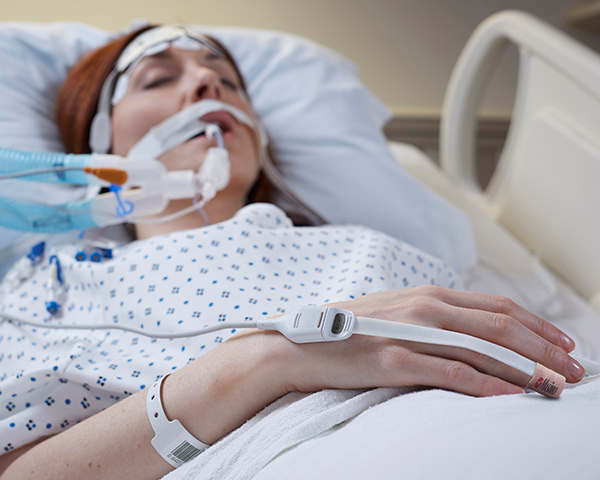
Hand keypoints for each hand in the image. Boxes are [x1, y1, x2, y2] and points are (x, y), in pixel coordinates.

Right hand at [278, 286, 583, 396]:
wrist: (297, 342)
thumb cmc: (347, 330)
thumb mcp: (396, 314)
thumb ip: (432, 317)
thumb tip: (469, 332)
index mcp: (428, 294)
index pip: (495, 307)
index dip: (536, 325)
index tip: (564, 344)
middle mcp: (424, 307)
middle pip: (499, 326)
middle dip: (544, 348)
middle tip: (575, 370)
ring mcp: (409, 332)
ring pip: (482, 348)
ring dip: (525, 369)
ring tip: (557, 387)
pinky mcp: (393, 359)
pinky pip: (449, 372)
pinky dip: (484, 384)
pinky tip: (508, 395)